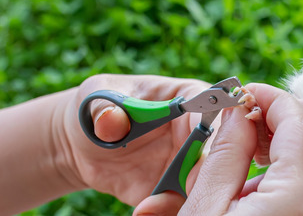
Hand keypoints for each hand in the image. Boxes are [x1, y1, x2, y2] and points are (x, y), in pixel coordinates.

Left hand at [56, 74, 211, 206]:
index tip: (200, 158)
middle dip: (206, 177)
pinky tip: (143, 211)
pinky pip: (183, 203)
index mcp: (190, 99)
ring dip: (187, 200)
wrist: (83, 144)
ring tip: (148, 207)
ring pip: (206, 185)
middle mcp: (197, 132)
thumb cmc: (98, 106)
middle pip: (220, 156)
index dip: (217, 136)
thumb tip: (111, 122)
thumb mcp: (96, 97)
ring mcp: (187, 162)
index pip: (217, 115)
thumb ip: (105, 108)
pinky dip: (167, 211)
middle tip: (180, 193)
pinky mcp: (173, 189)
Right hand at [137, 83, 302, 215]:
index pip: (298, 119)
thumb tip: (237, 111)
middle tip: (260, 113)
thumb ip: (227, 152)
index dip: (269, 98)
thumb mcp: (207, 208)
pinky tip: (266, 180)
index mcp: (301, 194)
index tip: (243, 94)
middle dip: (300, 113)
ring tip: (257, 146)